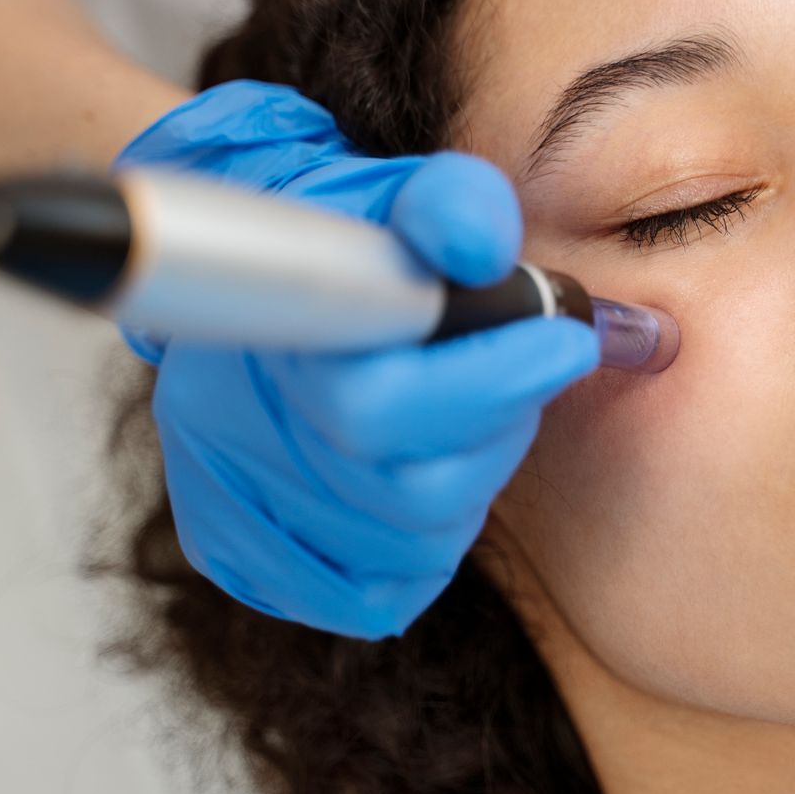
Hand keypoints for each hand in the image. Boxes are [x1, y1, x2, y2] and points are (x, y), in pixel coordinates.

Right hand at [113, 79, 600, 636]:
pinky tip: (422, 491)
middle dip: (498, 432)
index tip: (567, 343)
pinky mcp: (230, 550)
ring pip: (405, 551)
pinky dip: (418, 558)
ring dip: (465, 494)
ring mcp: (227, 496)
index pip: (385, 406)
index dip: (493, 385)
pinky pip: (367, 599)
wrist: (255, 273)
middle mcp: (229, 425)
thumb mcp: (409, 194)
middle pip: (413, 490)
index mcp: (273, 337)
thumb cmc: (357, 238)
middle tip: (525, 375)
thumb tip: (480, 243)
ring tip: (465, 427)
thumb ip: (455, 206)